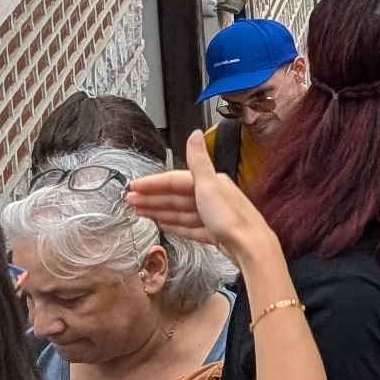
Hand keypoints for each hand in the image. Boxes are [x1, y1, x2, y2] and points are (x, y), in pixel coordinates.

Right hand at [139, 132, 282, 277]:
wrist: (250, 247)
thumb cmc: (229, 216)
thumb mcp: (210, 186)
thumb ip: (198, 162)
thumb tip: (194, 132)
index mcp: (211, 183)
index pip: (175, 180)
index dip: (153, 183)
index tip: (132, 187)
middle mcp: (212, 196)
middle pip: (176, 196)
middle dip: (152, 198)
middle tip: (129, 202)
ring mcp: (213, 216)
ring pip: (181, 212)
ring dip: (160, 211)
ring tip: (139, 212)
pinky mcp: (214, 234)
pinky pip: (189, 227)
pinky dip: (175, 225)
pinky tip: (163, 225)